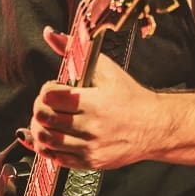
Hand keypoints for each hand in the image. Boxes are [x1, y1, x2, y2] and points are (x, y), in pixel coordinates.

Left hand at [26, 28, 169, 169]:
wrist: (154, 127)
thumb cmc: (130, 96)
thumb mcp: (105, 68)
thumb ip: (74, 49)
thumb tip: (49, 33)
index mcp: (94, 102)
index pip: (50, 97)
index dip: (47, 91)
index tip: (54, 90)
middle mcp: (92, 127)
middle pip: (45, 119)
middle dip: (40, 108)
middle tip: (47, 105)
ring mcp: (90, 148)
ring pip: (48, 141)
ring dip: (41, 129)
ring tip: (47, 120)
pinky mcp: (90, 162)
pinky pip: (57, 159)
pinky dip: (49, 148)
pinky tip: (53, 137)